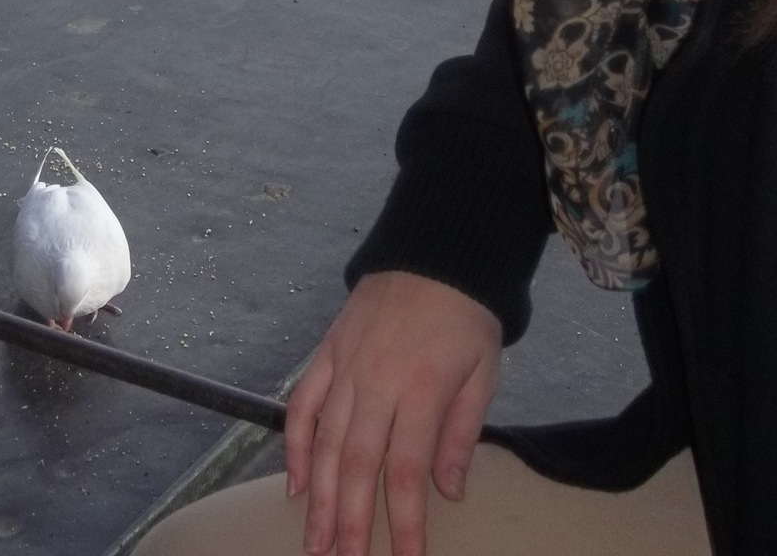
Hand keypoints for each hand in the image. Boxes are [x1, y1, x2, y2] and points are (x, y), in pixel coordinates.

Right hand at [284, 271, 501, 555]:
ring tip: (315, 544)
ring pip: (323, 442)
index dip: (403, 524)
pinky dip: (293, 443)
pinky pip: (303, 402)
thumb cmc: (466, 315)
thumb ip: (461, 433)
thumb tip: (448, 491)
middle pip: (356, 465)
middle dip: (350, 523)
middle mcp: (376, 383)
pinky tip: (294, 483)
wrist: (436, 250)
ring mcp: (346, 366)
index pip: (405, 472)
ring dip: (317, 498)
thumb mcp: (483, 371)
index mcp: (421, 390)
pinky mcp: (328, 351)